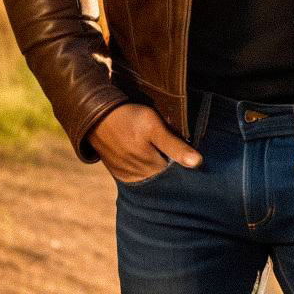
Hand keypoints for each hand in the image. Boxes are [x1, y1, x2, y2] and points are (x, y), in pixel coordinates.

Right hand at [87, 103, 201, 182]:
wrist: (95, 116)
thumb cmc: (128, 117)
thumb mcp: (154, 126)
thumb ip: (174, 146)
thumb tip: (198, 162)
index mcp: (151, 167)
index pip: (177, 173)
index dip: (183, 162)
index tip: (188, 152)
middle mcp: (140, 178)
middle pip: (164, 177)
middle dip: (172, 167)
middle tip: (173, 148)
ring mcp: (128, 176)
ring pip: (151, 177)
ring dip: (158, 168)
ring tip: (159, 150)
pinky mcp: (119, 173)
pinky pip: (138, 177)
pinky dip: (145, 169)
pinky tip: (147, 156)